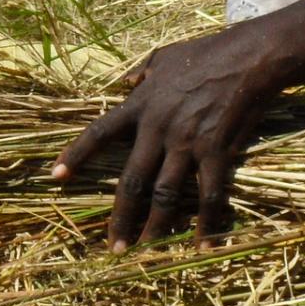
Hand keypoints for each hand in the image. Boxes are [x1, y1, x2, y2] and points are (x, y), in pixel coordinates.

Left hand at [50, 31, 274, 250]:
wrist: (248, 58)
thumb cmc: (205, 53)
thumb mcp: (163, 55)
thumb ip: (140, 73)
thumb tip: (125, 82)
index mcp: (140, 106)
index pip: (99, 133)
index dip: (76, 156)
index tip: (56, 178)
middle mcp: (158, 129)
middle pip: (132, 181)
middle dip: (121, 217)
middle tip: (113, 247)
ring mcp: (187, 143)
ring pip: (165, 195)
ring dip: (155, 228)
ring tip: (145, 252)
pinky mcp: (217, 152)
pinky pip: (208, 195)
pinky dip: (206, 223)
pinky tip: (202, 245)